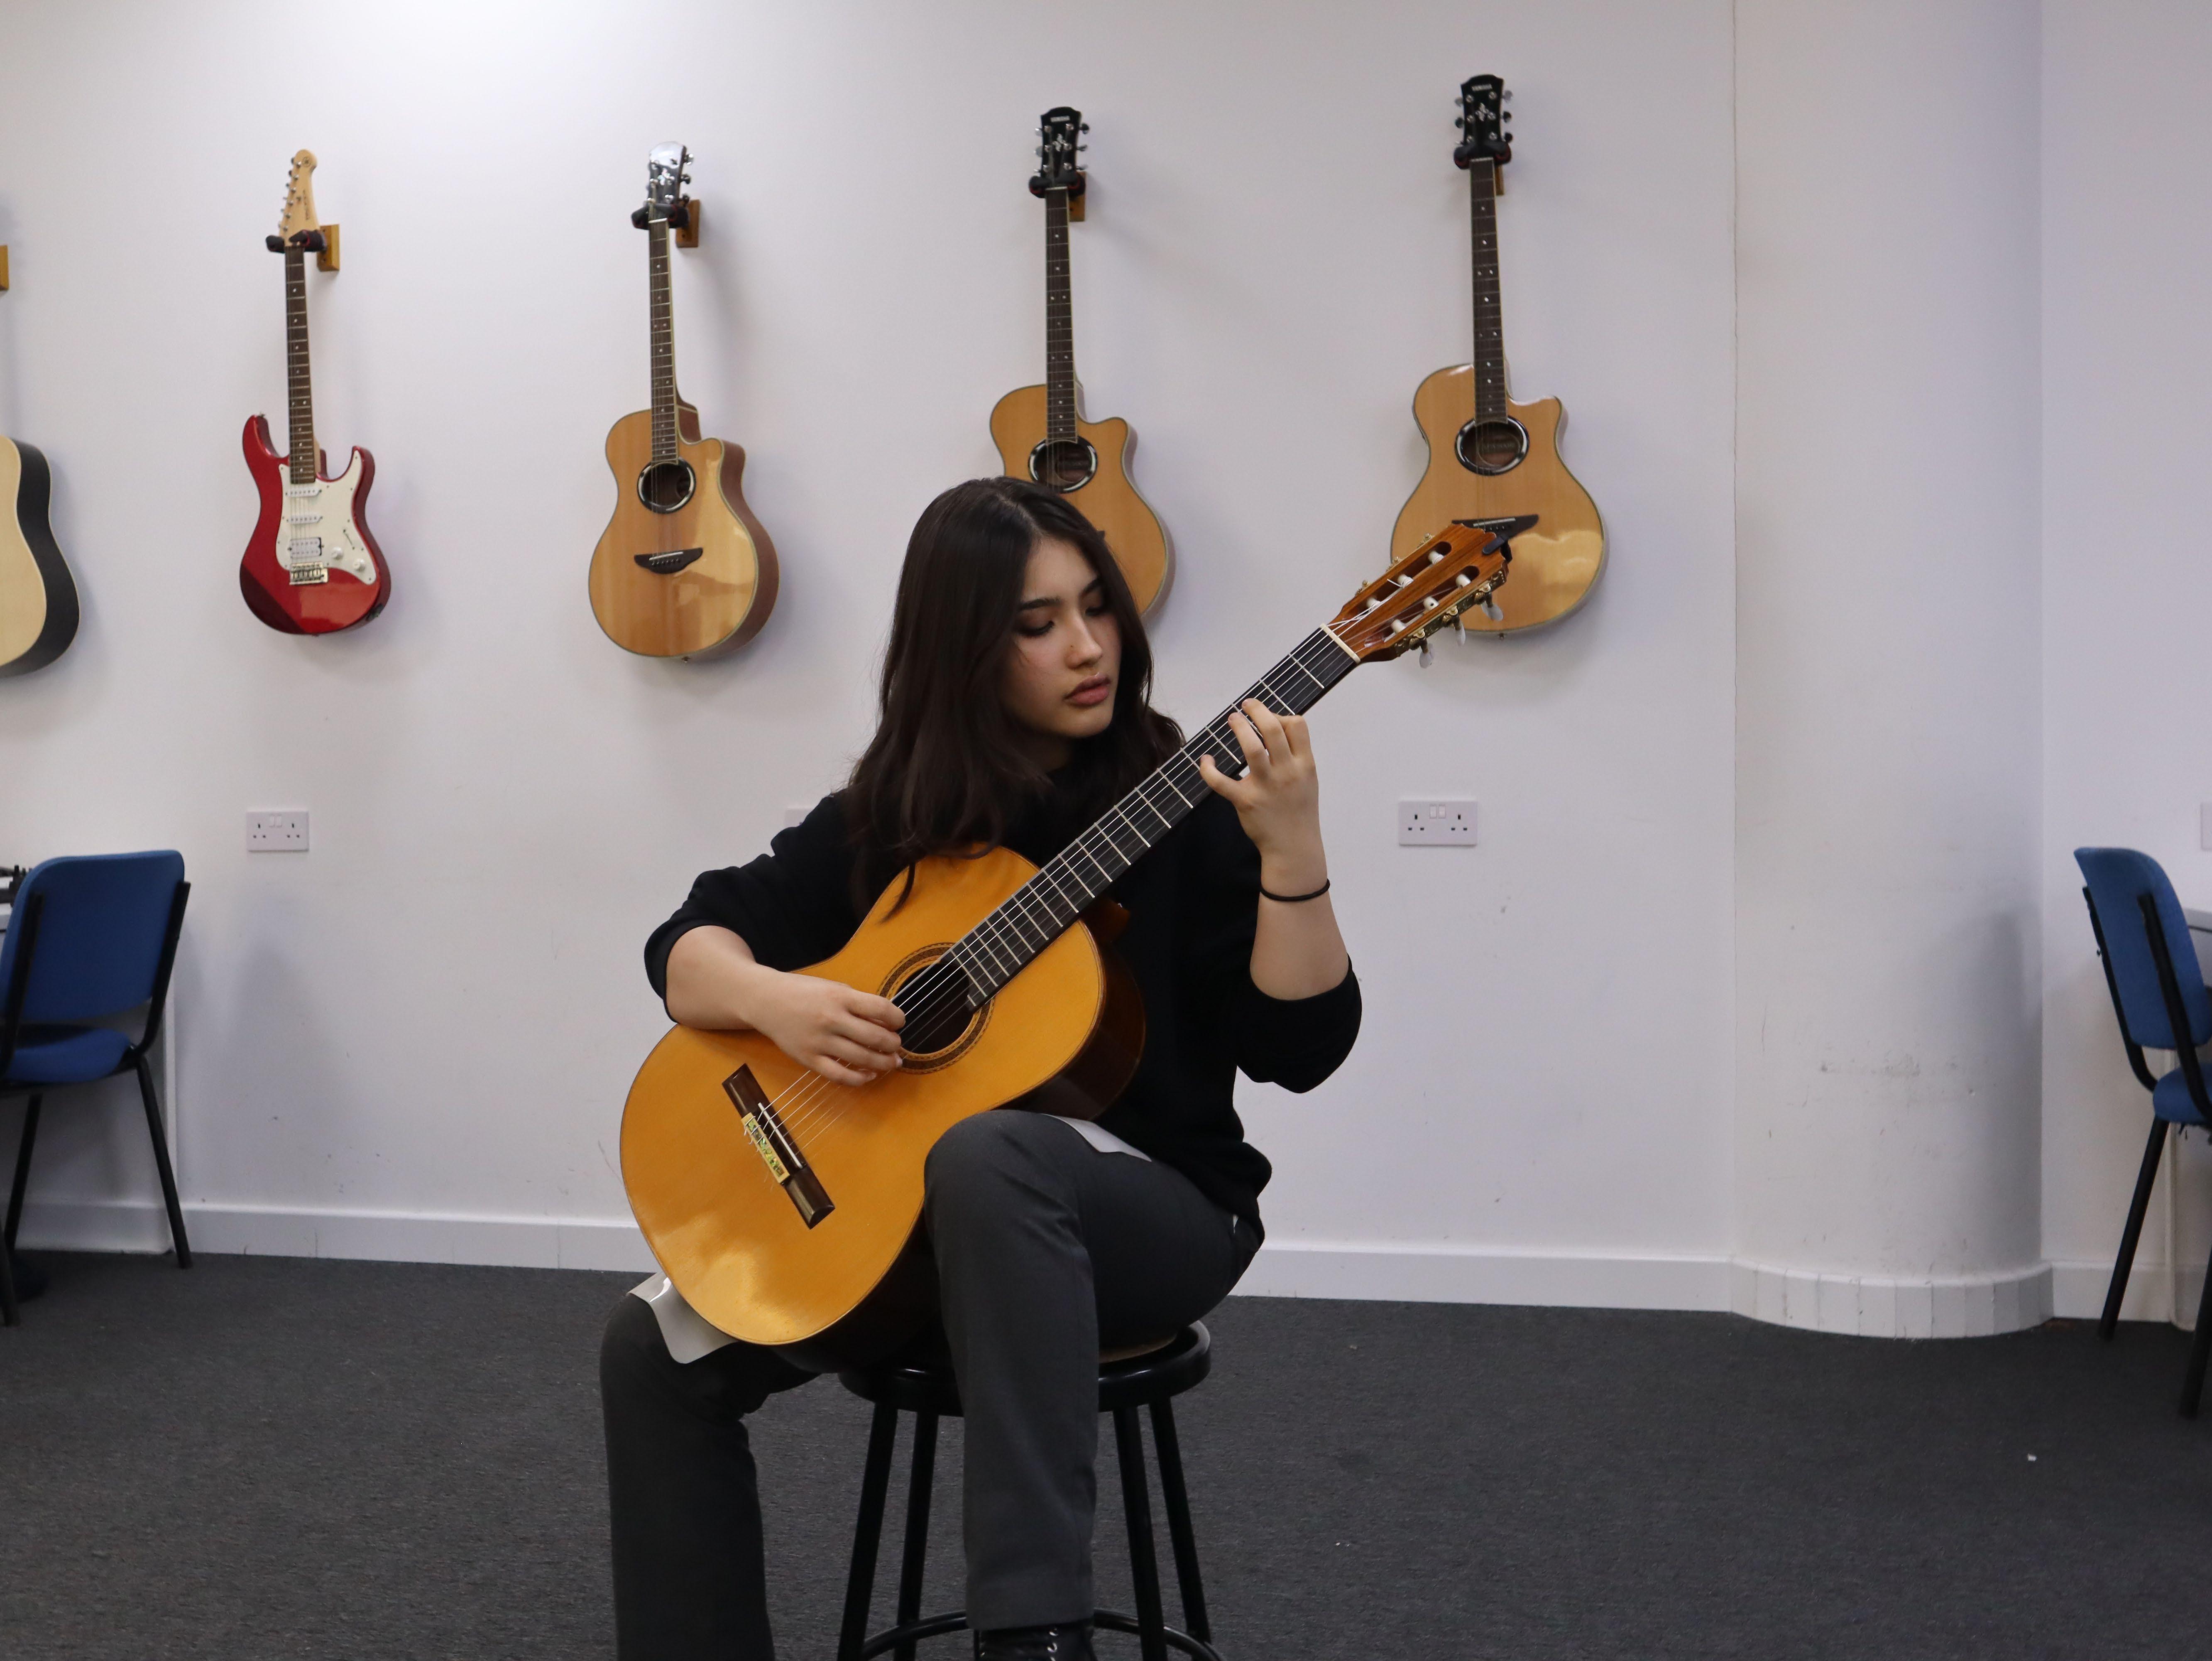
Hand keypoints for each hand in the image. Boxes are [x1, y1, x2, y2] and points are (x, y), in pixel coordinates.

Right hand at [748, 971, 904, 1086]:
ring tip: (892, 1062)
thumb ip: (857, 1003)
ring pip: (861, 1058)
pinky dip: (859, 1078)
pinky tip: (869, 1075)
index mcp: (840, 996)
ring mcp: (819, 1041)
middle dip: (893, 1044)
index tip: (900, 1022)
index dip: (897, 1018)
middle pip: (875, 1037)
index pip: (881, 1008)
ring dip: (883, 1062)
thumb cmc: (803, 992)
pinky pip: (839, 1075)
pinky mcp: (808, 1059)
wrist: (765, 1001)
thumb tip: (886, 1021)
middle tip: (897, 1045)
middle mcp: (831, 1019)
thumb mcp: (833, 987)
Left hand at [1197, 700, 1327, 891]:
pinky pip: (1221, 781)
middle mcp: (1287, 772)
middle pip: (1272, 729)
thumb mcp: (1308, 780)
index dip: (1281, 715)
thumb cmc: (1299, 811)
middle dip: (1257, 711)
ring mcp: (1266, 787)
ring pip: (1251, 748)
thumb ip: (1296, 755)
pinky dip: (1209, 769)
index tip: (1270, 719)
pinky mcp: (1245, 801)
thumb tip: (1278, 726)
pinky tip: (1207, 760)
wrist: (1294, 847)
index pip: (1297, 725)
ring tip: (1232, 720)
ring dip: (1239, 728)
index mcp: (1305, 765)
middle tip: (1246, 705)